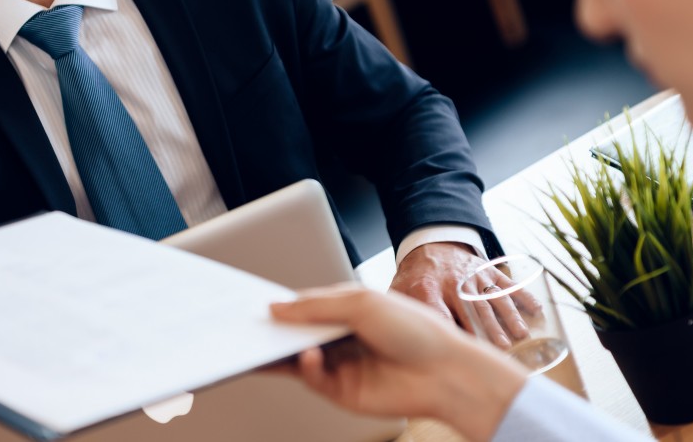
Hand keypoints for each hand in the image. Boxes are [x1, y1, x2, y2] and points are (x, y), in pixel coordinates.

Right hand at [270, 285, 525, 441]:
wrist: (445, 371)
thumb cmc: (414, 329)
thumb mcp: (361, 302)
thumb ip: (316, 305)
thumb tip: (277, 307)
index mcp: (345, 310)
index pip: (303, 308)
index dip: (280, 307)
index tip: (253, 306)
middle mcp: (340, 337)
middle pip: (296, 334)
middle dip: (272, 331)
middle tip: (247, 329)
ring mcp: (340, 364)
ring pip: (297, 358)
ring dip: (279, 353)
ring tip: (261, 346)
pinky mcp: (342, 391)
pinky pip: (313, 379)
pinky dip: (305, 368)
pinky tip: (309, 358)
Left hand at [389, 243, 536, 347]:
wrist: (430, 246)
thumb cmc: (414, 278)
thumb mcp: (399, 292)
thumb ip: (399, 312)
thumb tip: (395, 338)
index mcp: (428, 290)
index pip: (440, 314)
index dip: (453, 331)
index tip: (464, 349)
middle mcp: (454, 282)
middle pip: (473, 308)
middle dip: (488, 328)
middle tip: (502, 347)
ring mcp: (473, 276)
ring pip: (493, 297)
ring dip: (509, 315)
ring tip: (521, 333)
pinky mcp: (487, 270)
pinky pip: (507, 282)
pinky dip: (522, 295)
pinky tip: (536, 309)